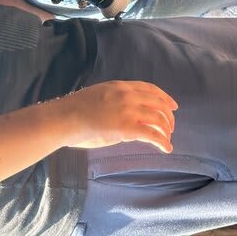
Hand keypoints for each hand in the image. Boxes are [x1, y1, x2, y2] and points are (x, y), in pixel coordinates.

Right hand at [60, 81, 177, 153]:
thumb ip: (115, 101)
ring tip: (167, 139)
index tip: (172, 105)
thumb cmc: (74, 110)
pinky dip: (163, 142)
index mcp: (119, 86)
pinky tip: (166, 149)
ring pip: (159, 118)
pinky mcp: (127, 128)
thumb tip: (126, 114)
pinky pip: (153, 135)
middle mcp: (126, 95)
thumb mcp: (98, 96)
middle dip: (168, 116)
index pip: (149, 88)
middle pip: (158, 102)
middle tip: (171, 126)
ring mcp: (127, 110)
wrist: (64, 118)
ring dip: (167, 130)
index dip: (164, 97)